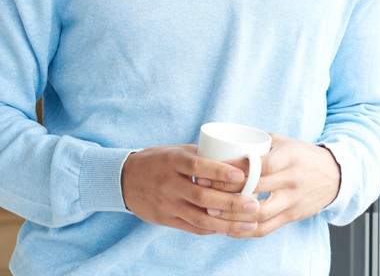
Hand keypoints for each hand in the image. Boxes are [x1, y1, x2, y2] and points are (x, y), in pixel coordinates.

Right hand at [121, 145, 261, 235]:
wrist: (124, 180)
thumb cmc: (157, 160)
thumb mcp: (175, 150)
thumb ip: (200, 155)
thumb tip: (233, 157)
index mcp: (172, 161)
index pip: (198, 166)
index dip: (220, 171)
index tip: (243, 174)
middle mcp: (169, 184)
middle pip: (203, 196)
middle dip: (231, 203)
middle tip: (255, 204)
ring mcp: (167, 205)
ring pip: (200, 218)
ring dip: (228, 223)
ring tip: (250, 222)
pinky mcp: (166, 220)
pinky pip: (193, 228)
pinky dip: (213, 229)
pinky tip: (231, 229)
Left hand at [216, 134, 340, 237]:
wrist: (334, 175)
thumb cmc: (302, 154)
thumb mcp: (284, 142)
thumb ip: (259, 142)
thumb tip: (226, 141)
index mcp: (289, 157)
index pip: (258, 165)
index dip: (233, 169)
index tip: (211, 169)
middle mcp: (291, 180)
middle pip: (254, 190)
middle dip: (225, 191)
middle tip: (202, 188)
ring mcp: (292, 201)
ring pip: (258, 214)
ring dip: (232, 215)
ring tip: (210, 212)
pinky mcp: (291, 217)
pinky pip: (265, 229)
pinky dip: (244, 231)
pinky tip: (227, 228)